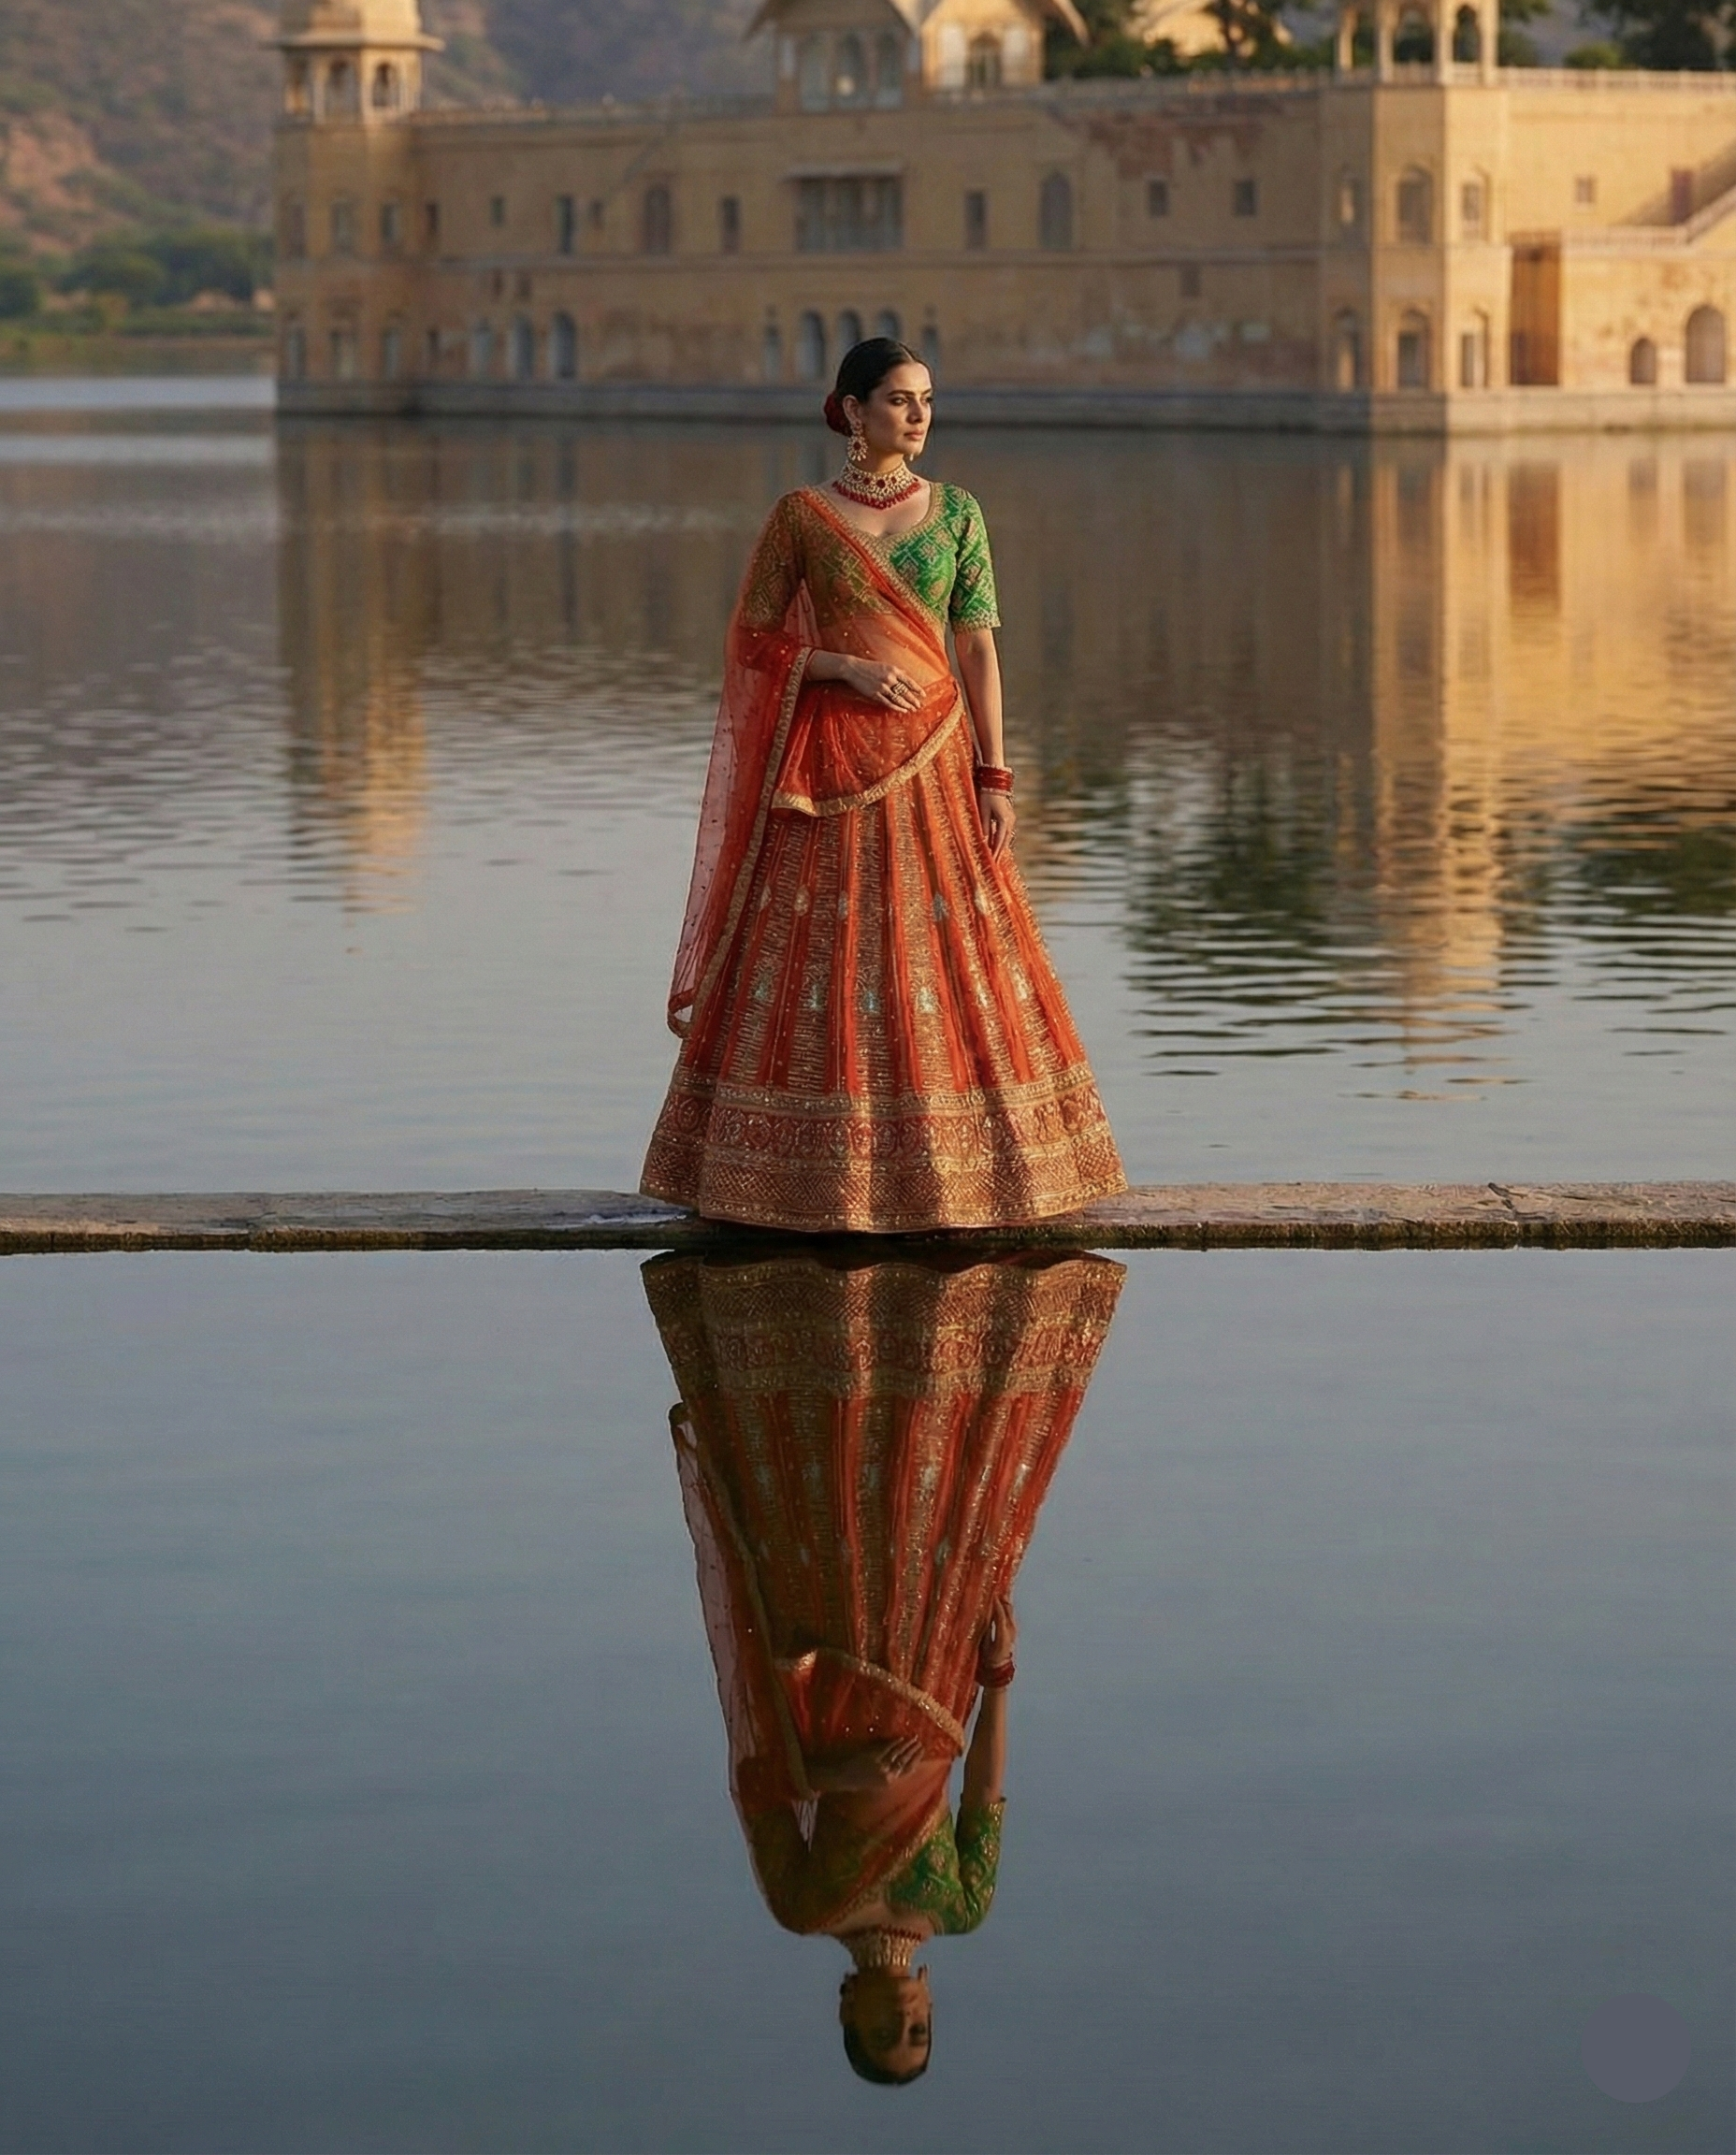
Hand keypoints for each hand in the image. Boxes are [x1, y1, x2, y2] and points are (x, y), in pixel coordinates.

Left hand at [811, 1737, 926, 1791]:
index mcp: (887, 1783)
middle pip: (904, 1761)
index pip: (907, 1771)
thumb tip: (898, 1762)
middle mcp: (886, 1775)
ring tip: (914, 1738)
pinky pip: (887, 1748)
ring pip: (898, 1754)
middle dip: (914, 1752)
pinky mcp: (872, 1756)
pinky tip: (900, 1737)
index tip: (922, 1752)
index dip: (916, 1761)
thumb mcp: (873, 1782)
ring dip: (907, 1745)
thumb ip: (886, 1773)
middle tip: (921, 1743)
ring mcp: (880, 1765)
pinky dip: (895, 1742)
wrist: (838, 1776)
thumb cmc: (853, 1780)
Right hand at [844, 657, 924, 713]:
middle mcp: (890, 679)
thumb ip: (895, 671)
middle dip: (913, 699)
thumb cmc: (869, 666)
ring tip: (912, 709)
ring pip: (898, 698)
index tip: (923, 695)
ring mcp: (882, 687)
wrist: (853, 668)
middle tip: (919, 706)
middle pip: (905, 691)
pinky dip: (896, 707)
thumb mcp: (884, 666)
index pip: (909, 681)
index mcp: (893, 670)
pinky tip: (902, 710)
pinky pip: (888, 702)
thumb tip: (905, 674)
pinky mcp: (875, 694)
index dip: (917, 689)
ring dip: (906, 705)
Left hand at [977, 789, 1015, 857]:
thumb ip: (984, 827)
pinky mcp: (1008, 816)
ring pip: (1006, 836)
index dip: (996, 851)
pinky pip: (1005, 831)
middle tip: (995, 863)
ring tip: (996, 857)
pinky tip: (997, 845)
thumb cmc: (987, 795)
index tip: (993, 861)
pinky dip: (1001, 839)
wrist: (995, 782)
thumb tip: (984, 841)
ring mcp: (1011, 818)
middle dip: (999, 852)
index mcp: (1004, 820)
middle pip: (1005, 840)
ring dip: (1001, 846)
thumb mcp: (983, 811)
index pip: (999, 840)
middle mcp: (1010, 821)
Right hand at [977, 1592, 1016, 1679]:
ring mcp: (1014, 1630)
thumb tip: (983, 1613)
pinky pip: (1009, 1614)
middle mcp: (1011, 1631)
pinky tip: (999, 1601)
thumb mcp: (983, 1646)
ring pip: (1010, 1610)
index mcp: (1003, 1636)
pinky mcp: (1014, 1630)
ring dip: (1003, 1600)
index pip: (1000, 1615)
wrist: (999, 1671)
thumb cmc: (988, 1660)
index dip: (995, 1603)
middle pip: (1008, 1609)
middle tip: (993, 1587)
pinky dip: (1005, 1606)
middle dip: (1001, 1598)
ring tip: (996, 1590)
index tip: (989, 1593)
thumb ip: (984, 1629)